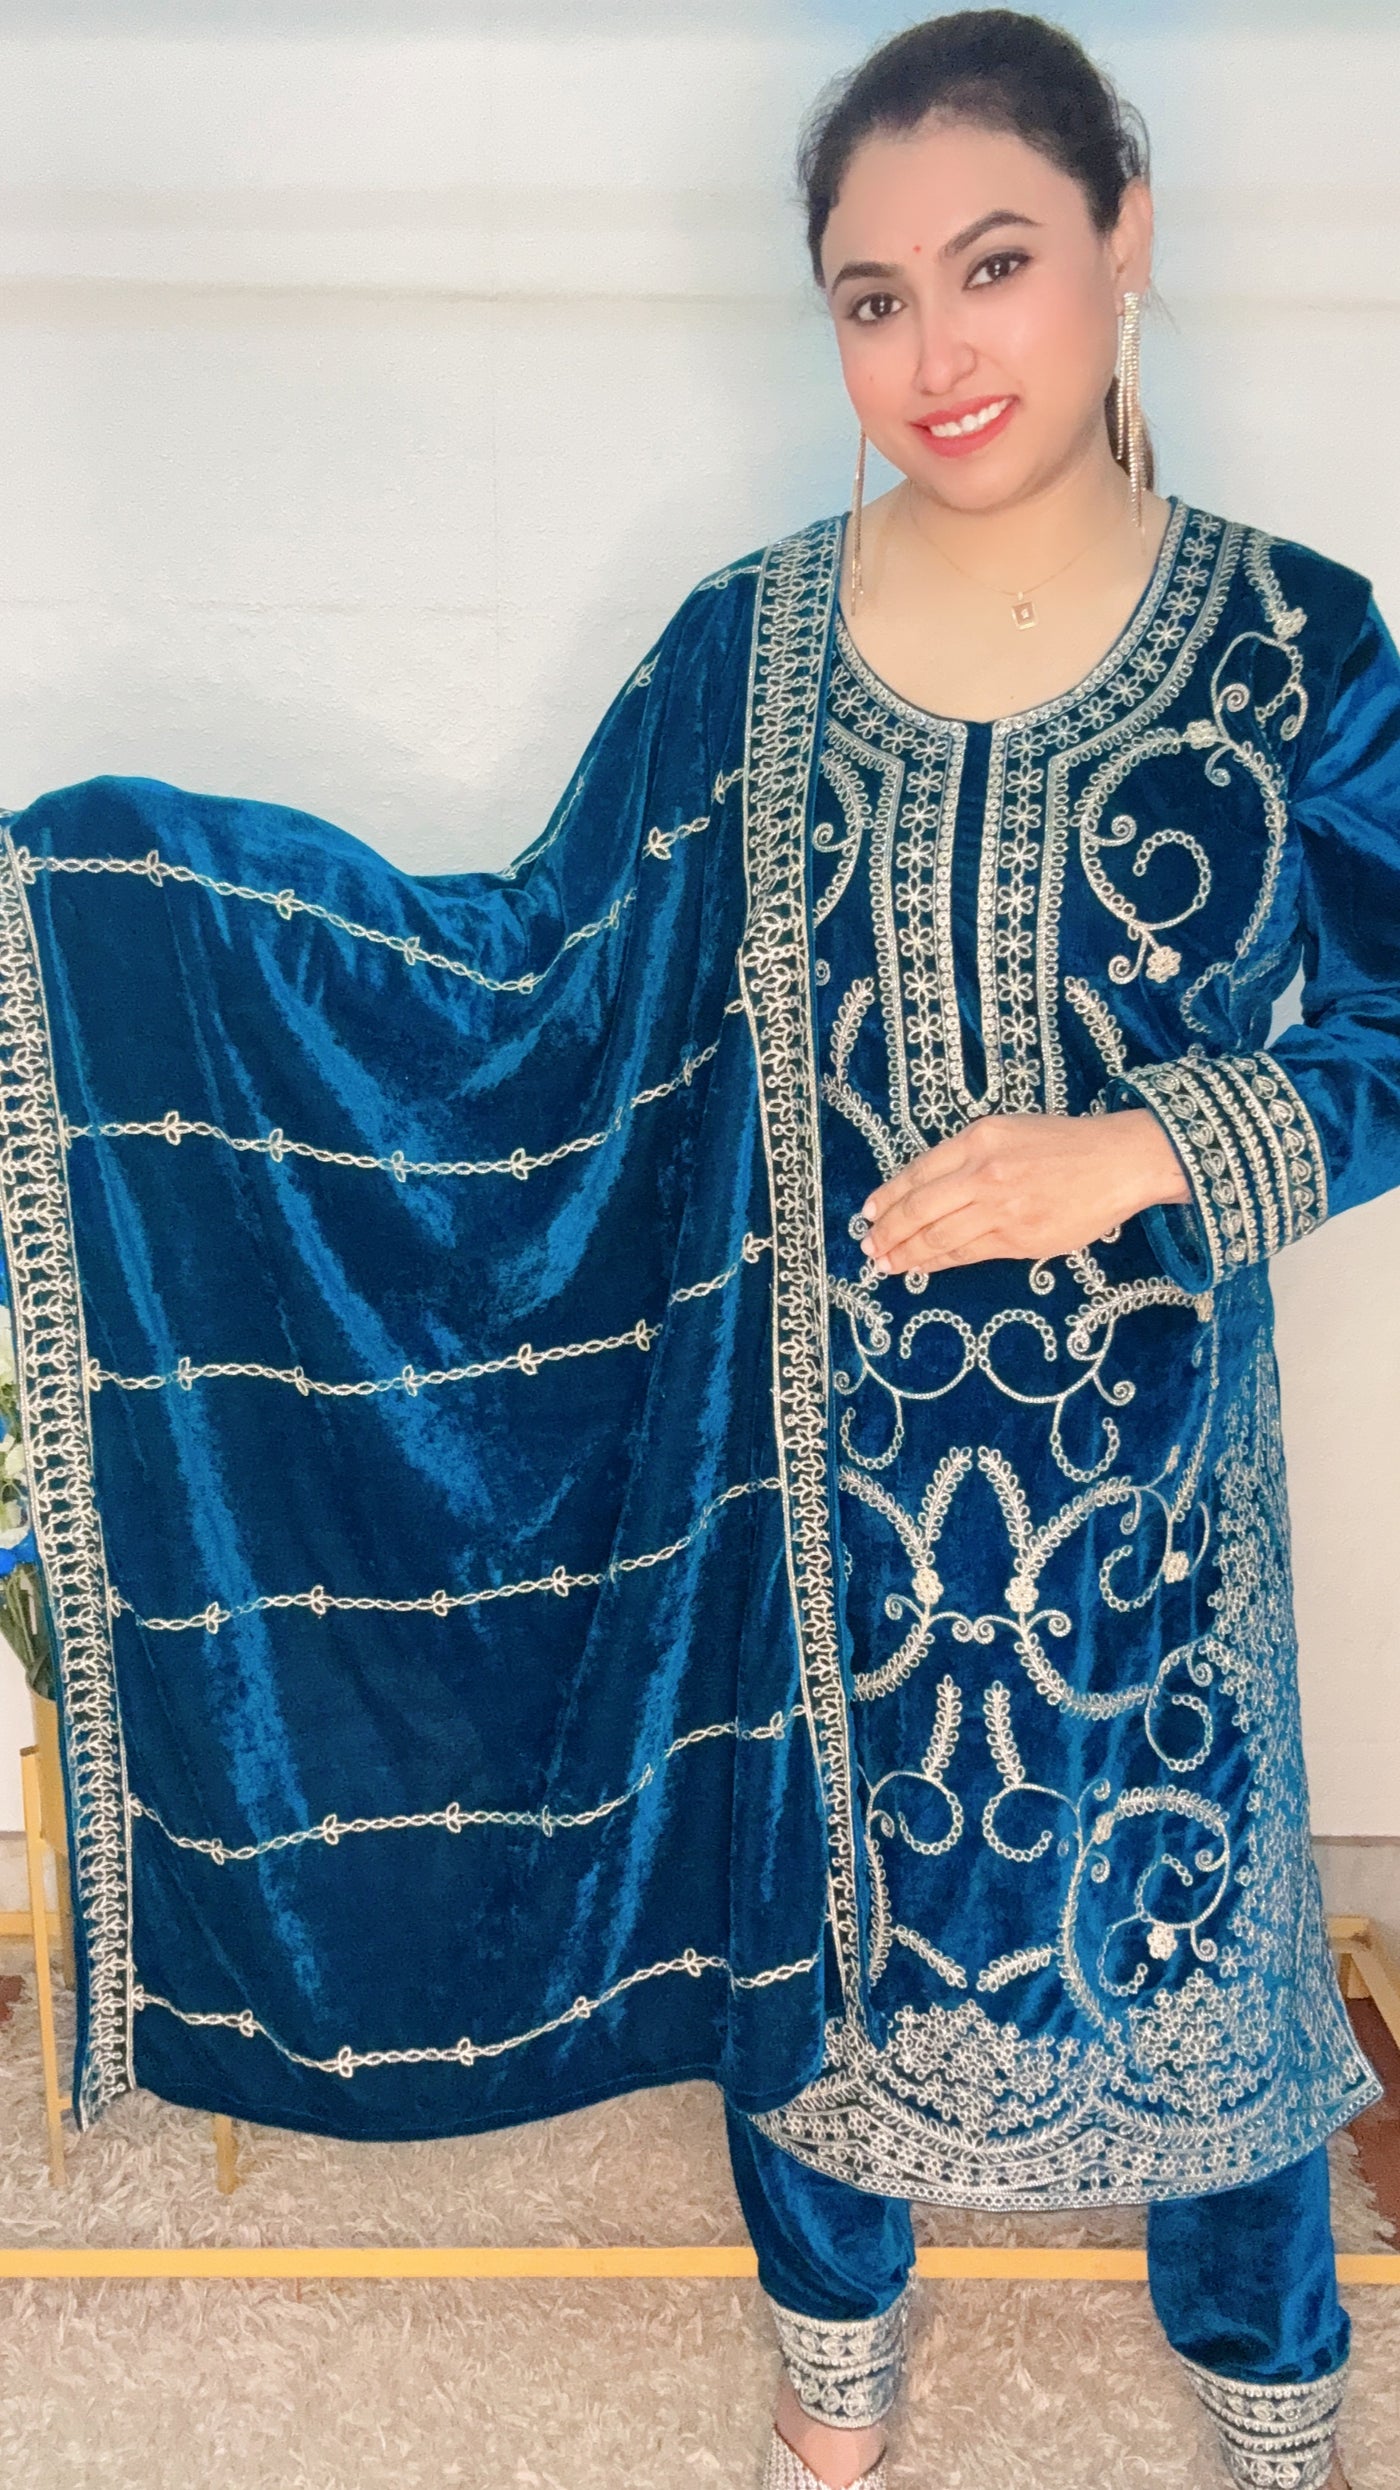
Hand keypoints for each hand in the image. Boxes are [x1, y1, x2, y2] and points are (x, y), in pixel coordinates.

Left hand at [860, 1108, 1190, 1275]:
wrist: (1117, 1162)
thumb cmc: (1063, 1144)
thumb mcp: (1008, 1131)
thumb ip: (968, 1158)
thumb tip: (926, 1192)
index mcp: (978, 1140)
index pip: (917, 1174)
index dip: (887, 1198)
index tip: (868, 1213)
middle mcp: (983, 1173)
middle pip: (919, 1209)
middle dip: (887, 1232)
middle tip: (869, 1247)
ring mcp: (1000, 1209)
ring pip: (938, 1237)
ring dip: (906, 1254)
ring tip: (886, 1264)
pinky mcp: (1018, 1239)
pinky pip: (967, 1254)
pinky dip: (939, 1262)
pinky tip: (923, 1266)